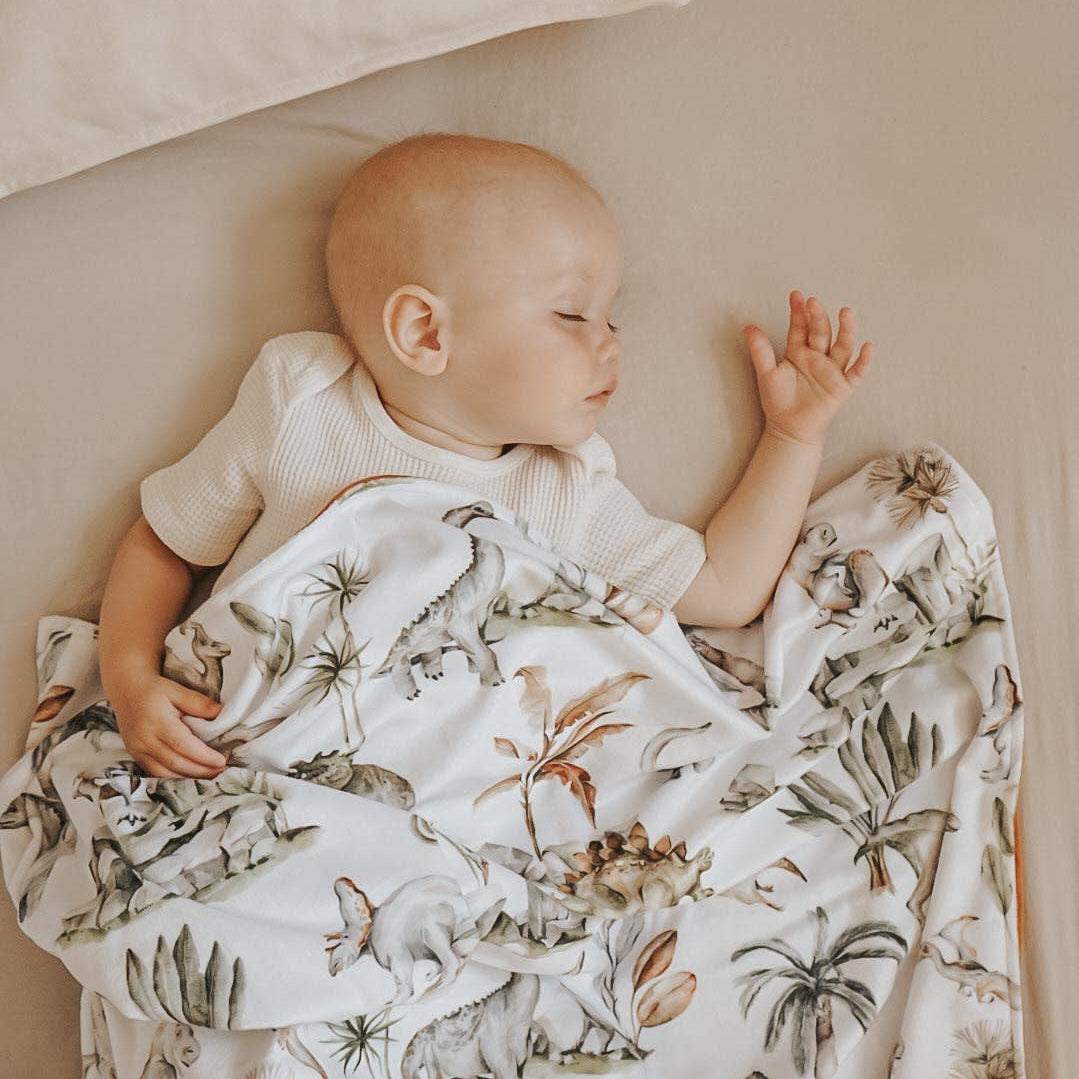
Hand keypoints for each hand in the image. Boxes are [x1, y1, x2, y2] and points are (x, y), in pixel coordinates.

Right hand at [110, 669, 228, 777]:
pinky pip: (155, 773)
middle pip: (175, 763)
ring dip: (189, 778)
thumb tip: (220, 712)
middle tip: (221, 770)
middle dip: (201, 770)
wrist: (127, 692)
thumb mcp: (176, 689)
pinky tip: (190, 776)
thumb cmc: (154, 690)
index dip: (203, 756)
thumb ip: (197, 702)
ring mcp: (137, 750)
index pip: (183, 745)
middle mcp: (144, 739)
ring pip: (164, 773)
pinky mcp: (135, 756)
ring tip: (210, 775)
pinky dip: (174, 778)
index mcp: (156, 722)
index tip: (221, 761)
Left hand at [743, 290, 873, 446]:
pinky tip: (868, 347)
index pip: (801, 327)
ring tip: (846, 312)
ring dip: (846, 330)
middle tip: (813, 302)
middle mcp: (818, 357)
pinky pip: (856, 372)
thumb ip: (760, 351)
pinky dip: (864, 361)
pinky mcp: (843, 387)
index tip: (796, 295)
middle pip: (821, 333)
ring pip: (842, 346)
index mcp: (799, 352)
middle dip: (818, 317)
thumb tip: (748, 327)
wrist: (788, 429)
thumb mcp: (766, 374)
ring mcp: (832, 370)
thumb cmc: (778, 401)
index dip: (799, 312)